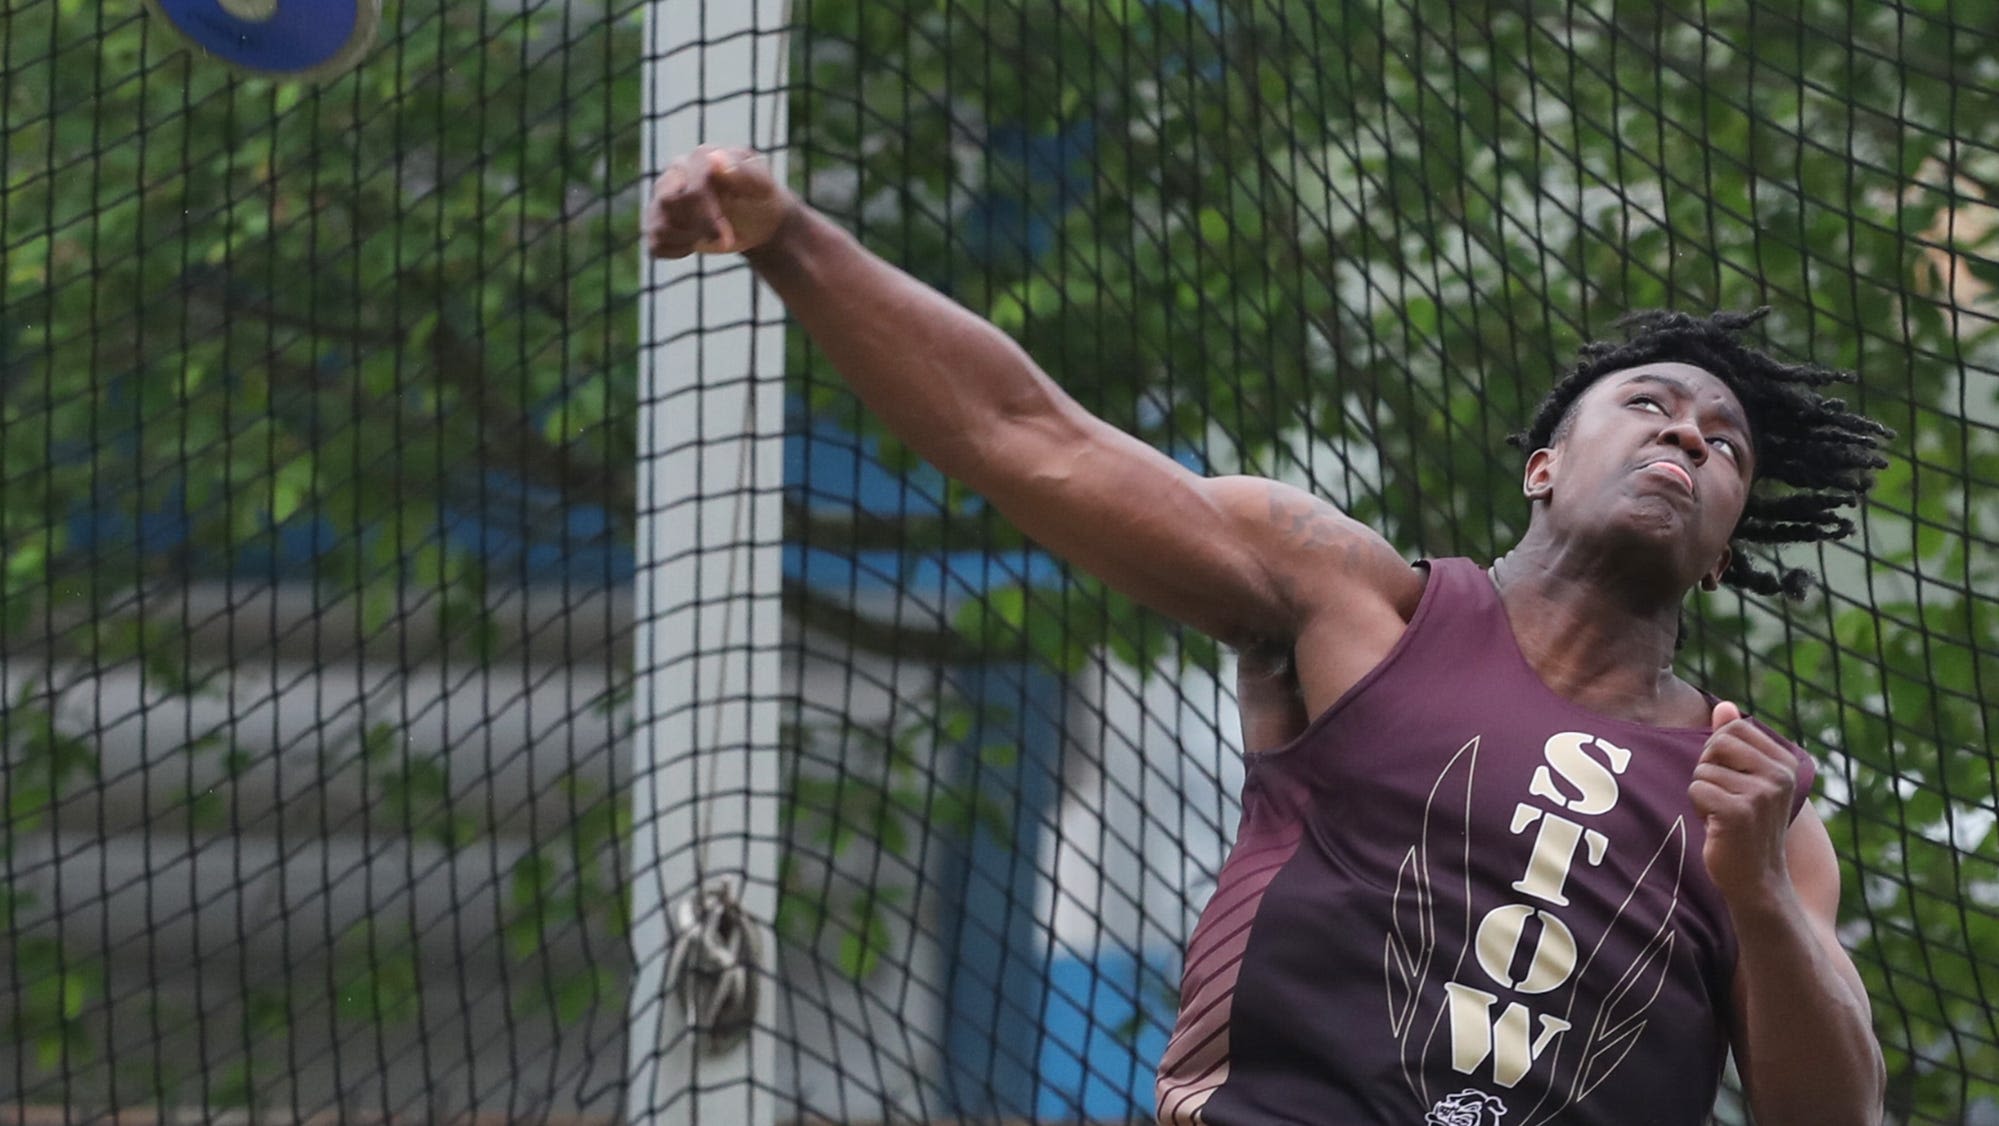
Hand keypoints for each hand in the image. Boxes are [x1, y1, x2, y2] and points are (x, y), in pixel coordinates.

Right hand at [644, 145, 794, 259]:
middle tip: (724, 241)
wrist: (757, 220)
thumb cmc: (760, 198)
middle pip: (667, 202)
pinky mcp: (658, 221)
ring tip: (712, 237)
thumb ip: (743, 172)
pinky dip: (677, 251)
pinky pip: (655, 244)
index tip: (727, 238)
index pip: (691, 187)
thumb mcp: (762, 187)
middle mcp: (676, 173)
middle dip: (697, 227)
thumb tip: (715, 159)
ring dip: (689, 239)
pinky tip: (695, 244)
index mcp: (701, 158)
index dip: (708, 215)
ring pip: (658, 225)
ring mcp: (663, 196)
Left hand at [1690, 701, 1801, 905]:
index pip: (1733, 729)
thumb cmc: (1747, 826)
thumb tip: (1724, 705)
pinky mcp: (1738, 812)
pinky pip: (1697, 789)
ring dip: (1704, 793)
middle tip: (1724, 797)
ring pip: (1703, 769)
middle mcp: (1779, 775)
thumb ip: (1736, 741)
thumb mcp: (1747, 779)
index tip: (1733, 781)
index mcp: (1786, 762)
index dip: (1719, 752)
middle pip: (1716, 743)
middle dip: (1708, 768)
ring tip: (1723, 816)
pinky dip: (1699, 808)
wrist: (1758, 879)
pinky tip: (1718, 827)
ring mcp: (1761, 793)